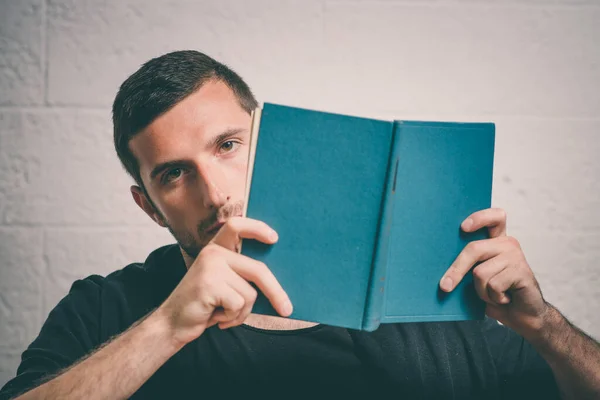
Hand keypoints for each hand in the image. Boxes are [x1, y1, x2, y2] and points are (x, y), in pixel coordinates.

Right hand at [155, 217, 291, 346]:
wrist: (172, 324)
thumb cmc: (204, 306)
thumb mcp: (223, 284)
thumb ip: (242, 275)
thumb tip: (278, 280)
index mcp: (216, 249)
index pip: (236, 226)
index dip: (257, 228)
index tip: (274, 238)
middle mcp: (213, 253)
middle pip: (258, 270)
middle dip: (276, 292)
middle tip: (287, 310)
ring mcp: (210, 267)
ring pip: (250, 293)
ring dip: (242, 311)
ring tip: (223, 313)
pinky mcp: (209, 284)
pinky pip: (239, 304)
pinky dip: (233, 317)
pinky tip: (216, 317)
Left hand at [439, 208, 549, 339]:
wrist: (522, 315)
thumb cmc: (496, 294)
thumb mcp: (478, 277)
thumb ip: (468, 266)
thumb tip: (438, 263)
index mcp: (496, 240)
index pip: (494, 217)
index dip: (479, 218)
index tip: (463, 227)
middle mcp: (507, 244)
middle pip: (474, 249)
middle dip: (456, 270)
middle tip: (445, 287)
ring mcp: (516, 256)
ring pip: (480, 272)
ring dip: (482, 291)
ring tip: (493, 294)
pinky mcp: (521, 271)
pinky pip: (493, 285)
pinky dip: (493, 297)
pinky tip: (504, 298)